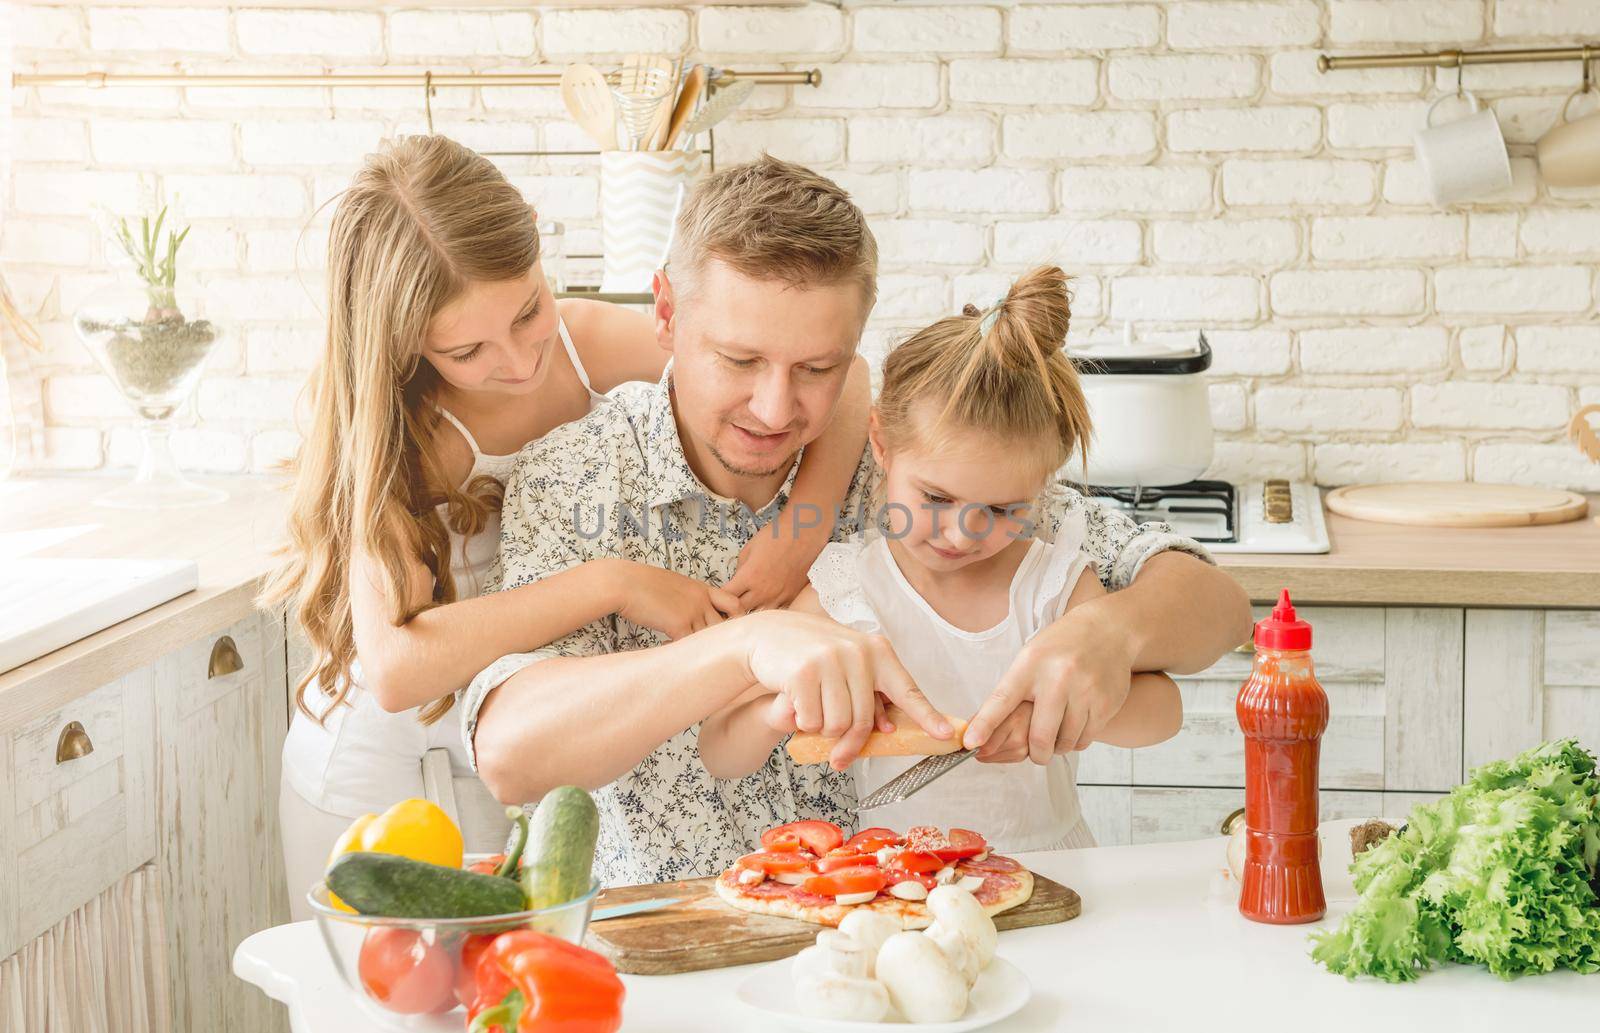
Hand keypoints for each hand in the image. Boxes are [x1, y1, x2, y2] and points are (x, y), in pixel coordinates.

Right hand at [614, 561, 744, 640]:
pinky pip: (691, 645)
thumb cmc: (642, 583)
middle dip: (721, 638)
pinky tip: (668, 648)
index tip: (722, 629)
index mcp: (702, 588)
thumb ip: (687, 598)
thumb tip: (689, 613)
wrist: (624, 582)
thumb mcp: (673, 584)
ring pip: (711, 637)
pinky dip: (683, 651)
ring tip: (688, 652)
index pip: (733, 604)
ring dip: (701, 648)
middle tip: (709, 649)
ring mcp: (693, 611)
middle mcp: (702, 600)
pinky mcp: (679, 624)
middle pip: (727, 625)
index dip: (734, 618)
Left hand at [724, 526, 812, 610]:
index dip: (719, 599)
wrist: (803, 535)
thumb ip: (739, 569)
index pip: (726, 597)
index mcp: (749, 577)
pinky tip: (765, 603)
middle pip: (740, 611)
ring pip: (758, 615)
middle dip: (732, 609)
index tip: (718, 596)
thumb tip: (737, 582)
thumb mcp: (749, 548)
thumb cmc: (776, 536)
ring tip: (747, 605)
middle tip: (729, 604)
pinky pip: (775, 611)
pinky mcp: (791, 597)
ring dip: (750, 611)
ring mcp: (778, 596)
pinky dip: (768, 610)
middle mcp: (763, 591)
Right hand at [740, 611, 950, 768]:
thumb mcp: (849, 668)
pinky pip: (811, 720)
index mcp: (877, 651)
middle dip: (850, 745)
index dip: (927, 715)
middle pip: (864, 720)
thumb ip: (870, 694)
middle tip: (839, 760)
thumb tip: (886, 729)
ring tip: (812, 708)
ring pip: (837, 725)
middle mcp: (858, 653)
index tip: (946, 735)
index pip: (907, 689)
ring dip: (822, 730)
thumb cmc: (814, 657)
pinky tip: (795, 700)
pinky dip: (802, 722)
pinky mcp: (803, 672)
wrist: (768, 635)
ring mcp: (830, 660)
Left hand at [963, 606, 1134, 763]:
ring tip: (1057, 733)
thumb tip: (982, 730)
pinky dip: (1076, 740)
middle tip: (1035, 753)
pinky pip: (1085, 739)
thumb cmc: (1060, 647)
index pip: (1002, 699)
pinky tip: (1075, 724)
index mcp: (1031, 664)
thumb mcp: (1030, 657)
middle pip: (1039, 736)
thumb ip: (1010, 692)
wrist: (1108, 629)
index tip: (970, 743)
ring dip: (1057, 747)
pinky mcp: (1106, 703)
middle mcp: (1058, 677)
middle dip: (1035, 753)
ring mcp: (1085, 691)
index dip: (985, 724)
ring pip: (1065, 742)